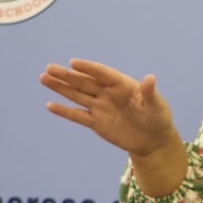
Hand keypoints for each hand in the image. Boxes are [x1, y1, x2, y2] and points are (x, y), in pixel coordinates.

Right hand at [41, 59, 176, 155]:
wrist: (153, 140)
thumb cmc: (158, 118)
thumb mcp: (156, 105)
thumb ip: (150, 93)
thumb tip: (150, 78)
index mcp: (123, 85)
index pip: (103, 74)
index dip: (89, 68)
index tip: (74, 62)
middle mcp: (108, 93)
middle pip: (85, 82)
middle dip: (68, 76)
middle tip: (49, 68)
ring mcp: (101, 107)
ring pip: (77, 95)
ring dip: (61, 88)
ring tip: (44, 78)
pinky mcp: (96, 122)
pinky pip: (78, 115)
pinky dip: (65, 111)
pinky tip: (50, 105)